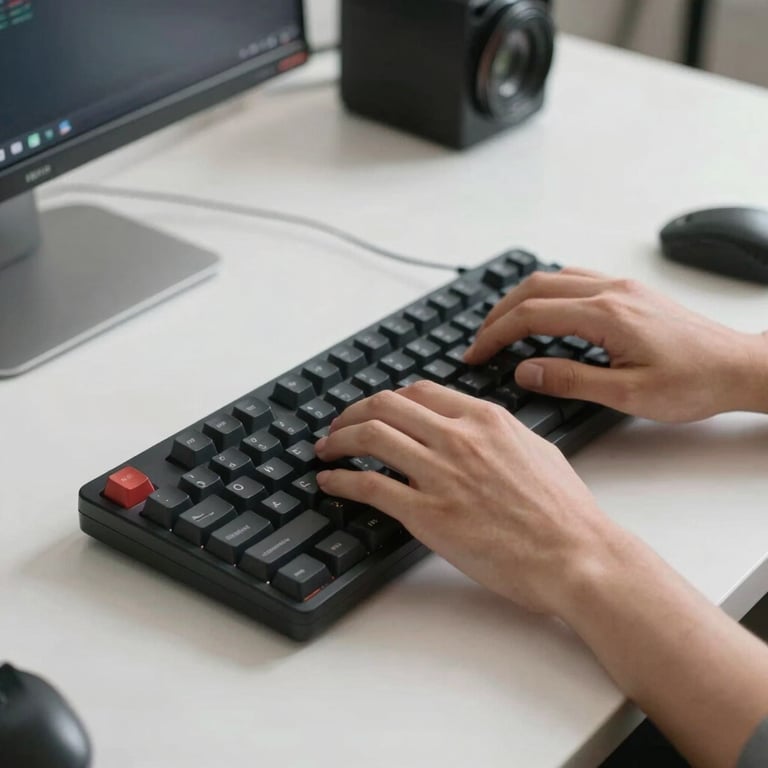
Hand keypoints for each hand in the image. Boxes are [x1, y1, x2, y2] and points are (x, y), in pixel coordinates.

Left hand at [315, 381, 620, 615]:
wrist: (576, 555)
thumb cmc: (564, 511)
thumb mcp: (536, 449)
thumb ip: (498, 433)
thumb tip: (475, 429)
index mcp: (485, 419)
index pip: (419, 392)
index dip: (388, 399)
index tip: (375, 411)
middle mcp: (459, 437)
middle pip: (386, 406)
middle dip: (352, 412)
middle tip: (338, 426)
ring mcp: (441, 474)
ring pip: (371, 437)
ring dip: (338, 440)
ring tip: (325, 449)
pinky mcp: (428, 514)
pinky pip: (369, 485)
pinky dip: (340, 479)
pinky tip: (329, 482)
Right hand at [464, 268, 767, 421]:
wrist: (738, 367)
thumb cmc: (693, 383)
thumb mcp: (627, 395)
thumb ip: (571, 380)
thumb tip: (525, 370)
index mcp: (606, 315)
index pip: (531, 316)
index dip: (495, 334)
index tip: (475, 354)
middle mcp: (611, 292)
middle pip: (534, 288)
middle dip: (498, 314)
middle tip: (479, 341)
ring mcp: (621, 287)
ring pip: (553, 277)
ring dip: (520, 298)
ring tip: (502, 326)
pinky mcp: (630, 291)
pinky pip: (575, 279)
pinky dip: (546, 292)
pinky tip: (543, 312)